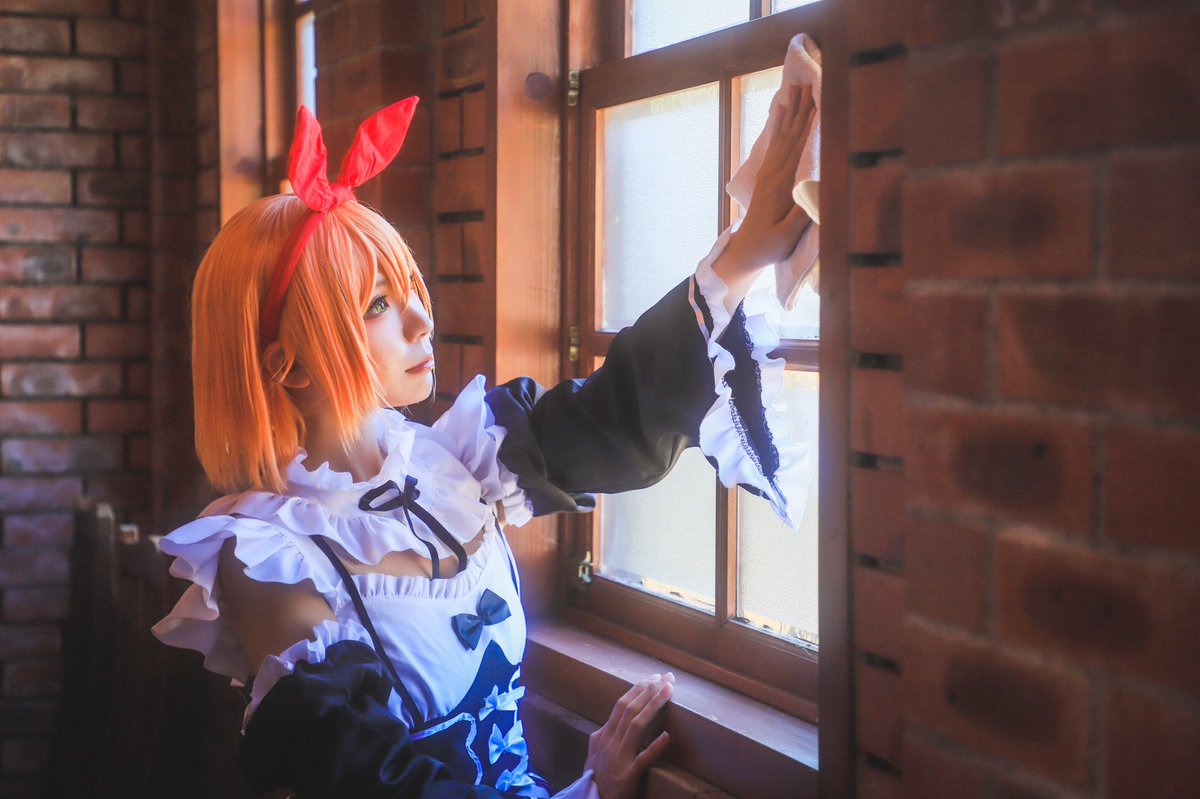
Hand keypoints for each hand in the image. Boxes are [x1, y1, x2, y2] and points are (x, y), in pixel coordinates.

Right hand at [584, 673, 673, 798]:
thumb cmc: (594, 780)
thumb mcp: (592, 755)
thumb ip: (600, 738)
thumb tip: (605, 725)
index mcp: (603, 736)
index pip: (621, 705)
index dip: (638, 690)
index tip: (653, 678)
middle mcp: (609, 743)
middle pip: (630, 710)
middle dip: (649, 691)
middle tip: (666, 677)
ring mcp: (618, 758)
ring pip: (636, 726)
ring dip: (653, 706)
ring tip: (669, 691)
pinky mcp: (627, 776)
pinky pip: (643, 759)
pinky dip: (655, 747)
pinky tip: (667, 736)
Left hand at [712, 84, 814, 305]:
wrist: (745, 252)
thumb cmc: (770, 246)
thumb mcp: (786, 235)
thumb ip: (800, 214)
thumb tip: (816, 188)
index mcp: (780, 184)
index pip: (796, 147)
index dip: (807, 124)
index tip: (816, 100)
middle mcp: (772, 173)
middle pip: (788, 134)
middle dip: (798, 108)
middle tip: (806, 81)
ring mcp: (768, 173)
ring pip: (782, 136)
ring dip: (789, 112)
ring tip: (794, 89)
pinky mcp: (767, 176)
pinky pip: (775, 144)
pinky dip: (779, 125)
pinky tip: (780, 112)